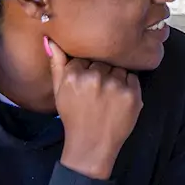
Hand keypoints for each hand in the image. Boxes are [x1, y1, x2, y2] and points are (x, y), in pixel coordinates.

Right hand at [47, 38, 142, 179]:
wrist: (92, 144)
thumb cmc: (73, 116)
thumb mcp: (59, 91)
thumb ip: (56, 63)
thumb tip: (51, 39)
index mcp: (74, 75)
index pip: (85, 57)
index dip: (87, 69)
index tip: (86, 83)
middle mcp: (95, 78)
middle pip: (104, 61)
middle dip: (102, 72)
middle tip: (97, 91)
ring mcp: (116, 86)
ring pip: (119, 68)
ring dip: (116, 78)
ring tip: (108, 95)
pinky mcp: (133, 94)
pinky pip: (133, 77)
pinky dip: (128, 85)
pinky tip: (118, 99)